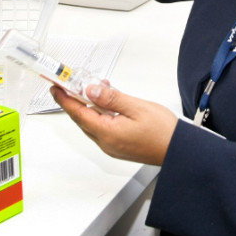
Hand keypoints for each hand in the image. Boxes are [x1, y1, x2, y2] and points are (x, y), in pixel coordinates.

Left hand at [50, 83, 177, 165]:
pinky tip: (107, 102)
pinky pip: (102, 127)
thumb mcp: (136, 107)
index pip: (78, 113)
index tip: (55, 87)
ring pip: (92, 123)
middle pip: (83, 119)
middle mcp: (106, 143)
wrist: (180, 151)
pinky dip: (100, 113)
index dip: (64, 99)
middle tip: (68, 84)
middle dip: (74, 101)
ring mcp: (112, 146)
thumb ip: (111, 98)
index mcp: (107, 133)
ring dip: (89, 106)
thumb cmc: (164, 132)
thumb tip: (90, 90)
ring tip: (91, 88)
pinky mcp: (119, 146)